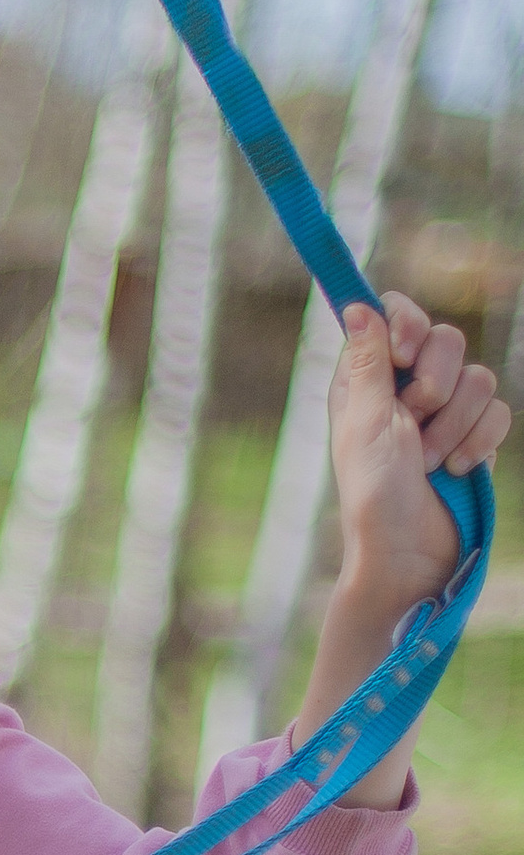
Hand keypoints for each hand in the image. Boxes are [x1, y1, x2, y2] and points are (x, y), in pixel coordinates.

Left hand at [327, 293, 505, 619]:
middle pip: (447, 338)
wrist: (411, 550)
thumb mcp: (366, 422)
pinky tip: (456, 469)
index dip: (408, 324)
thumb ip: (368, 362)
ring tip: (429, 460)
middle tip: (414, 421)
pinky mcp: (475, 435)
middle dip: (436, 384)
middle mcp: (408, 388)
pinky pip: (498, 410)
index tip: (404, 356)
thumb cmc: (375, 492)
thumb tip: (357, 304)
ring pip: (479, 376)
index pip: (396, 313)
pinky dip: (478, 442)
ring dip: (454, 424)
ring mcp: (446, 412)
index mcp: (369, 379)